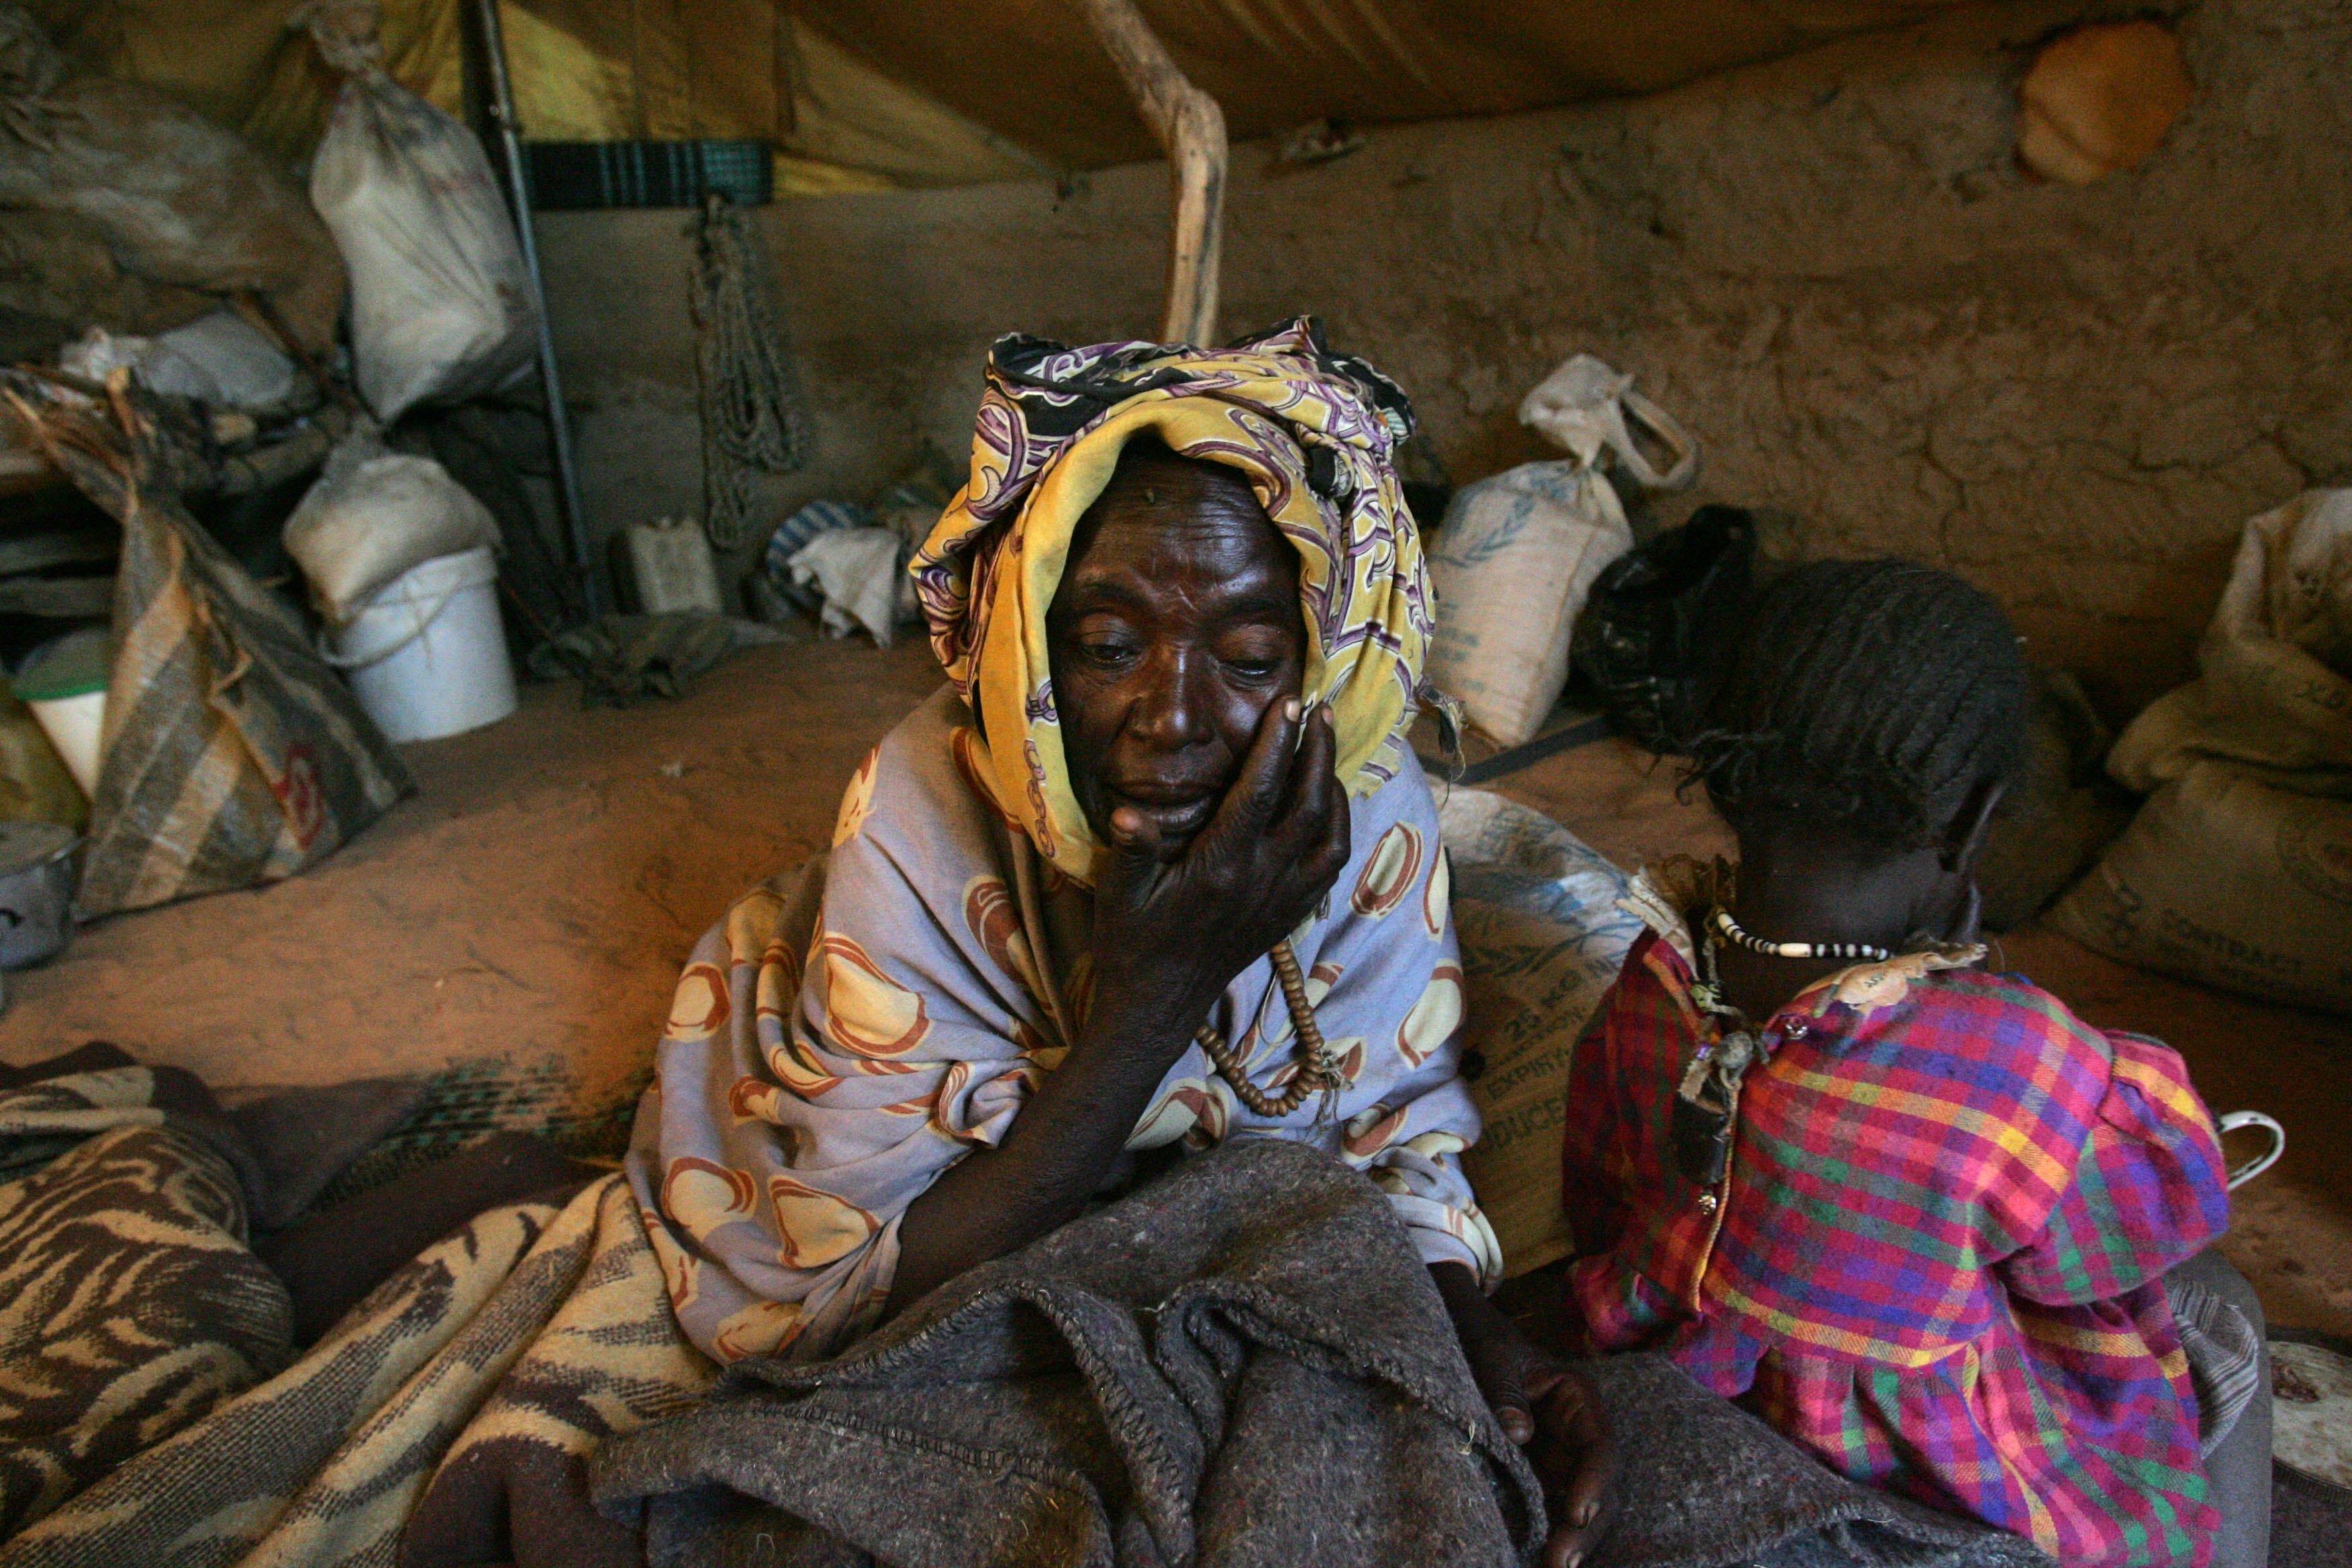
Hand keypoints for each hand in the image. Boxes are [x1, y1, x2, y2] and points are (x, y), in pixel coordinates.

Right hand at [1089, 698, 1350, 1027]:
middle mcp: (1262, 882)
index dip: (1278, 743)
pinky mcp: (1289, 916)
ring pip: (1331, 835)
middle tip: (1321, 709)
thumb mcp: (1119, 895)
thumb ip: (1131, 851)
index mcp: (1221, 868)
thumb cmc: (1133, 943)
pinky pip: (1331, 867)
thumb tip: (1127, 813)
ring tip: (1325, 749)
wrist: (1158, 1004)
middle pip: (1309, 805)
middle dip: (1319, 752)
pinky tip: (1328, 804)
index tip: (1289, 703)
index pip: (1260, 792)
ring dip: (1335, 787)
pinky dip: (1339, 828)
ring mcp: (1282, 900)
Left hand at [1441, 1268, 1615, 1567]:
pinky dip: (1546, 1537)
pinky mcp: (1536, 1479)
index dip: (1595, 1483)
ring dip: (1569, 1542)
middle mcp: (1576, 1435)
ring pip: (1578, 1509)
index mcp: (1578, 1399)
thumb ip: (1504, 1390)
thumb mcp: (1490, 1357)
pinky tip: (1532, 1558)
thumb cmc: (1480, 1341)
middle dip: (1584, 1529)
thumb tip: (1518, 1433)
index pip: (1600, 1446)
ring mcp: (1558, 1461)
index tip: (1577, 1513)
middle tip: (1559, 1563)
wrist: (1458, 1340)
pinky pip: (1548, 1512)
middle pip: (1597, 1489)